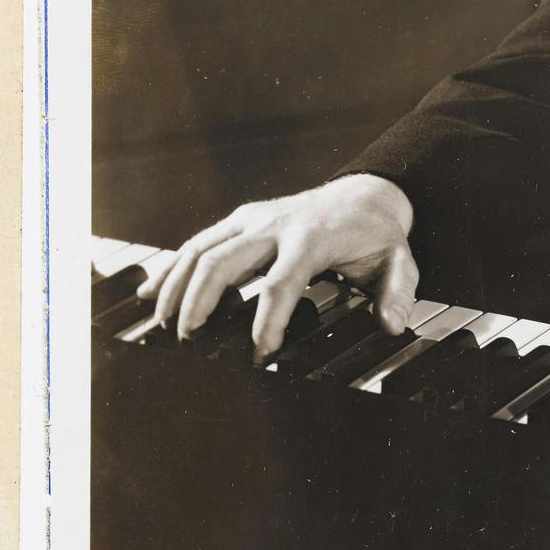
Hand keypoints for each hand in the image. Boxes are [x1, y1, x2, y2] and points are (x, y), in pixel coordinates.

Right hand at [139, 174, 418, 361]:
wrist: (365, 195)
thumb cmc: (376, 234)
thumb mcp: (398, 261)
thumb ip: (398, 292)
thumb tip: (393, 323)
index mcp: (311, 238)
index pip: (280, 284)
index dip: (266, 322)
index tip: (260, 355)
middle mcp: (275, 224)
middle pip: (223, 262)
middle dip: (201, 303)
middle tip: (191, 342)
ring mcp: (253, 218)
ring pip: (202, 248)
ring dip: (177, 286)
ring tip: (165, 325)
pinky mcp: (241, 218)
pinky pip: (198, 241)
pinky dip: (172, 266)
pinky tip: (152, 292)